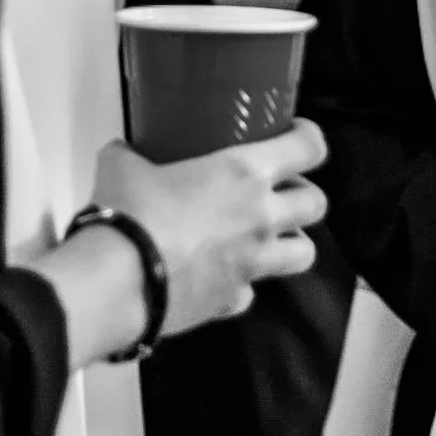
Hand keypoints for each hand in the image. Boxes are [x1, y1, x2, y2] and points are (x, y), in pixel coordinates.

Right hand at [91, 123, 327, 337]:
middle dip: (304, 195)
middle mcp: (261, 217)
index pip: (308, 147)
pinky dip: (241, 285)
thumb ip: (131, 154)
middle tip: (281, 190)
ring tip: (268, 237)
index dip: (309, 138)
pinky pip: (250, 292)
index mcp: (245, 173)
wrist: (119, 280)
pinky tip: (221, 278)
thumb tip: (123, 152)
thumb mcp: (123, 166)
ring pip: (304, 253)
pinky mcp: (232, 301)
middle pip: (316, 204)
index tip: (296, 134)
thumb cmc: (129, 211)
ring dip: (292, 242)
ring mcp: (253, 263)